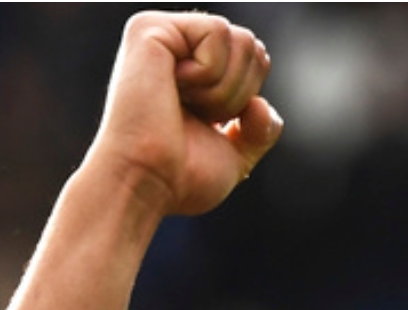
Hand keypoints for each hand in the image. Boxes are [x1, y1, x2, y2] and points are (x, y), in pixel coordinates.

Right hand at [84, 11, 282, 217]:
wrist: (146, 184)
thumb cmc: (179, 178)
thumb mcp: (235, 155)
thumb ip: (259, 130)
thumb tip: (261, 105)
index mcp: (191, 70)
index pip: (253, 59)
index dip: (247, 98)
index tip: (209, 123)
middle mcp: (175, 46)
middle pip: (251, 44)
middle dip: (239, 93)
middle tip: (198, 115)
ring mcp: (161, 33)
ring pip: (240, 38)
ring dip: (224, 89)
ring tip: (185, 104)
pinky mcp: (150, 27)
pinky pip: (218, 31)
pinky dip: (209, 73)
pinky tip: (175, 89)